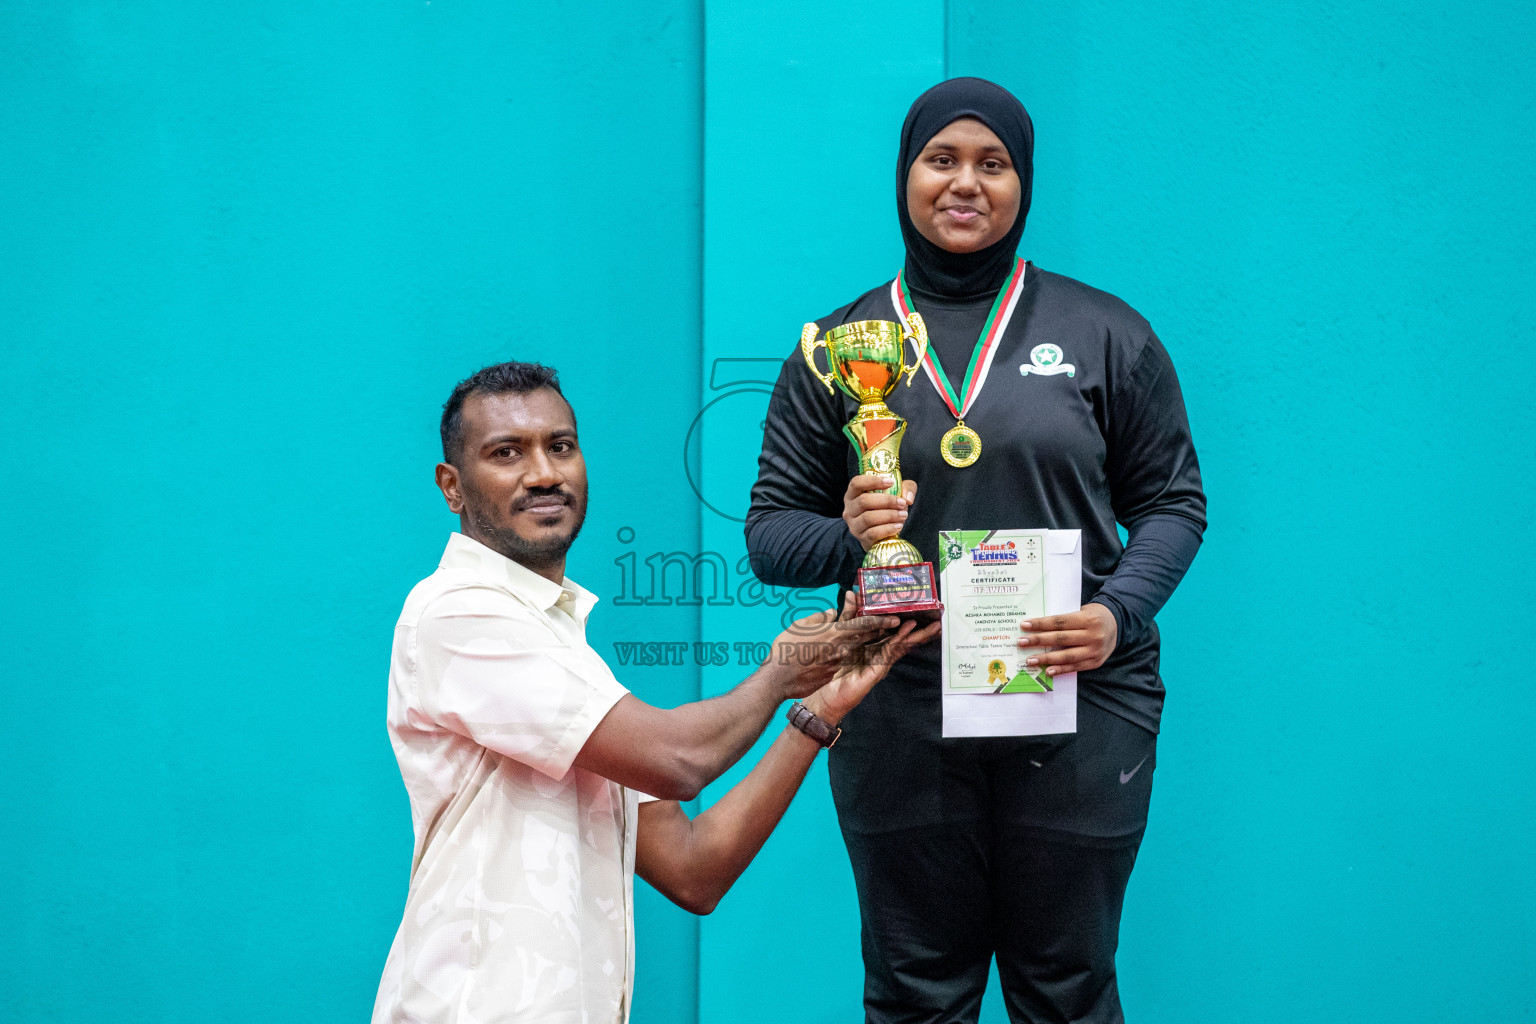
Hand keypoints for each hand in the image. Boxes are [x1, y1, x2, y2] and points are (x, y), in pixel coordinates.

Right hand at [765, 592, 902, 699]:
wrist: (778, 681)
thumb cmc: (785, 650)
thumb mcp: (799, 625)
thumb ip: (820, 618)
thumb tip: (833, 613)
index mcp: (834, 634)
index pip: (864, 624)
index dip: (881, 620)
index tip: (895, 618)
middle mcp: (841, 649)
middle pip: (866, 637)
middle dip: (880, 631)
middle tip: (892, 624)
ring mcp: (838, 663)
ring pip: (856, 649)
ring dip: (864, 642)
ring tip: (871, 635)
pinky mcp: (832, 673)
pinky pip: (843, 660)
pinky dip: (846, 655)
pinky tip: (844, 652)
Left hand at [804, 604, 940, 724]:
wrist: (826, 696)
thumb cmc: (832, 667)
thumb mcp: (840, 636)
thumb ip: (847, 615)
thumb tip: (851, 592)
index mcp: (875, 647)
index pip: (896, 633)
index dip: (910, 623)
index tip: (925, 613)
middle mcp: (881, 655)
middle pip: (904, 640)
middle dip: (922, 631)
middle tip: (939, 621)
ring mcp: (880, 664)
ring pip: (901, 646)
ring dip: (917, 635)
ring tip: (933, 626)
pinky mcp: (876, 672)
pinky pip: (888, 653)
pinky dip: (898, 641)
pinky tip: (906, 632)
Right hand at [842, 474, 916, 551]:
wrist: (882, 535)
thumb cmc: (886, 509)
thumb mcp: (897, 493)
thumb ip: (905, 488)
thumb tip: (908, 499)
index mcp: (853, 494)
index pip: (857, 483)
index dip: (873, 481)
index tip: (891, 482)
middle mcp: (849, 509)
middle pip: (864, 501)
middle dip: (886, 501)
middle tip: (902, 503)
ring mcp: (854, 525)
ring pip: (868, 518)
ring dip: (889, 515)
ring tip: (904, 515)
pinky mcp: (862, 539)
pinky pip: (873, 533)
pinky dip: (888, 529)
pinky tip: (899, 526)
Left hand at [1018, 603, 1117, 676]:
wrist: (1117, 626)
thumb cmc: (1093, 616)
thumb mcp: (1082, 612)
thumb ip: (1065, 621)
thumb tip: (1038, 628)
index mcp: (1087, 619)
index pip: (1059, 622)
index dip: (1040, 624)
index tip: (1024, 625)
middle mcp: (1092, 635)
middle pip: (1060, 639)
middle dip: (1038, 641)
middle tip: (1021, 642)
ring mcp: (1095, 650)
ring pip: (1067, 656)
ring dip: (1046, 659)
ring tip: (1030, 660)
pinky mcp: (1095, 662)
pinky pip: (1075, 667)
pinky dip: (1060, 670)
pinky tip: (1047, 671)